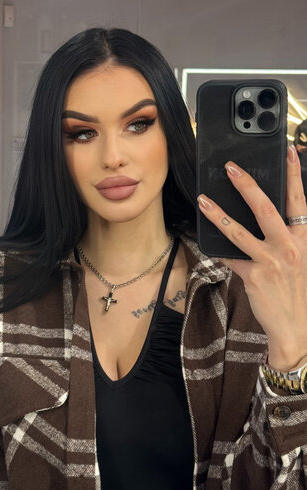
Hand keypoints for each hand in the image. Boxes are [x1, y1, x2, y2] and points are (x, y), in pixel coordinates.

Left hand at [197, 144, 306, 370]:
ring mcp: (271, 261)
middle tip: (231, 168)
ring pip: (239, 231)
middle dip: (247, 184)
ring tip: (203, 200)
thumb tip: (269, 221)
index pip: (299, 201)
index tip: (290, 152)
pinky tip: (206, 240)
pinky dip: (219, 249)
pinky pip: (231, 257)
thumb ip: (290, 239)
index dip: (294, 175)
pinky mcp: (254, 276)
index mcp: (305, 239)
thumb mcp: (303, 261)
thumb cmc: (299, 293)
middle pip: (266, 208)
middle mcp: (289, 247)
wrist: (297, 328)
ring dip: (218, 213)